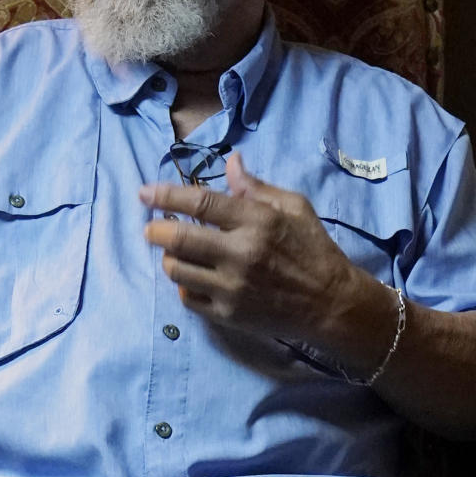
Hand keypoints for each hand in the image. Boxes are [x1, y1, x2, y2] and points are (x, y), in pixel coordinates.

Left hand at [139, 152, 361, 344]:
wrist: (331, 304)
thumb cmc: (312, 248)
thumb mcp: (294, 207)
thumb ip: (256, 187)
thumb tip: (230, 161)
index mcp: (256, 221)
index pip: (201, 203)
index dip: (166, 195)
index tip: (144, 193)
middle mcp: (240, 254)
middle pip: (179, 239)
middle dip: (155, 230)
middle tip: (151, 227)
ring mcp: (232, 287)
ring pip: (178, 271)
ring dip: (168, 258)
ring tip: (174, 252)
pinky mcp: (229, 314)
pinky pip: (188, 299)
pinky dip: (184, 286)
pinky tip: (193, 277)